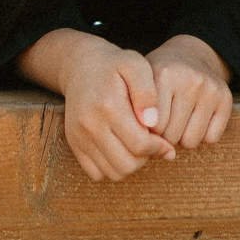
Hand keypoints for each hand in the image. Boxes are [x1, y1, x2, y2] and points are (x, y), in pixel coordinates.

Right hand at [17, 29, 176, 181]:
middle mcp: (90, 125)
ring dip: (131, 165)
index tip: (165, 143)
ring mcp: (79, 137)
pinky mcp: (74, 144)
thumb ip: (148, 93)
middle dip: (146, 158)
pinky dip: (112, 168)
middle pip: (127, 164)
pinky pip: (97, 174)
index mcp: (109, 106)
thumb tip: (153, 123)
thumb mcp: (136, 66)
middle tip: (151, 144)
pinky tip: (120, 149)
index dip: (159, 148)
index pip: (140, 145)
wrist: (80, 66)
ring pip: (113, 173)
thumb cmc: (115, 66)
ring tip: (136, 146)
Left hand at [146, 34, 233, 149]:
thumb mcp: (141, 83)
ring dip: (183, 137)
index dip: (149, 130)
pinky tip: (197, 119)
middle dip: (165, 135)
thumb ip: (137, 111)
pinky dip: (203, 135)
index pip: (153, 126)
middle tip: (166, 119)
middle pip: (171, 136)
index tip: (148, 120)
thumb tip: (148, 146)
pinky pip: (211, 139)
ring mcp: (211, 90)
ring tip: (180, 120)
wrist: (190, 54)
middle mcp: (190, 81)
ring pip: (191, 141)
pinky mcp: (226, 99)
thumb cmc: (159, 77)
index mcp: (164, 75)